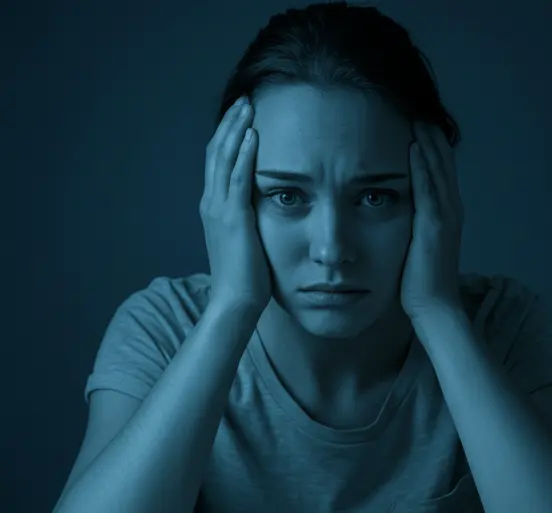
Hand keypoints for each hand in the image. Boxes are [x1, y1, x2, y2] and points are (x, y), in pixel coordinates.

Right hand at [200, 96, 271, 314]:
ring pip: (224, 158)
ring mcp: (219, 209)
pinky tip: (254, 135)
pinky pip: (237, 178)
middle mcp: (212, 203)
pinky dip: (244, 154)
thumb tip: (266, 210)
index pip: (219, 162)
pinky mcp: (233, 218)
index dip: (229, 136)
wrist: (235, 301)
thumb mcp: (248, 241)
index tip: (243, 115)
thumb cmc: (248, 278)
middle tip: (245, 99)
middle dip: (231, 123)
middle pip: (217, 151)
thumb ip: (250, 221)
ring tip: (249, 107)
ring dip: (237, 130)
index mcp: (215, 207)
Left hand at [401, 122, 464, 316]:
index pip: (442, 175)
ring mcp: (445, 218)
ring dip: (429, 145)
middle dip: (433, 140)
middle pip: (444, 166)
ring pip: (438, 172)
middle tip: (420, 113)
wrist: (434, 306)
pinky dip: (422, 166)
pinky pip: (428, 188)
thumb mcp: (419, 247)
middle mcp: (452, 212)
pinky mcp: (433, 226)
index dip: (434, 151)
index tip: (420, 128)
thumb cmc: (422, 282)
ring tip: (418, 120)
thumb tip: (399, 213)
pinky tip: (414, 147)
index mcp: (448, 216)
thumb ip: (415, 226)